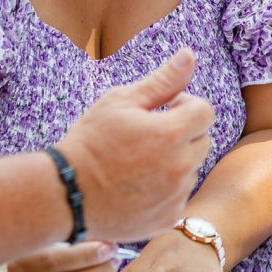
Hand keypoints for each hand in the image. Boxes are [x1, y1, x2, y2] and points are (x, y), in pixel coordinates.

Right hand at [60, 49, 213, 242]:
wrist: (67, 193)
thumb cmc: (91, 140)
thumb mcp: (121, 102)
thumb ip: (162, 80)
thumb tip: (189, 54)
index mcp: (171, 134)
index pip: (205, 111)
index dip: (184, 105)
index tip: (162, 109)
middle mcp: (181, 167)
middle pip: (203, 139)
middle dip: (182, 132)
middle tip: (147, 135)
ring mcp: (176, 195)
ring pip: (191, 168)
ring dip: (175, 160)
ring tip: (137, 162)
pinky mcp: (168, 217)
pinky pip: (179, 194)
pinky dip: (166, 188)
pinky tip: (137, 184)